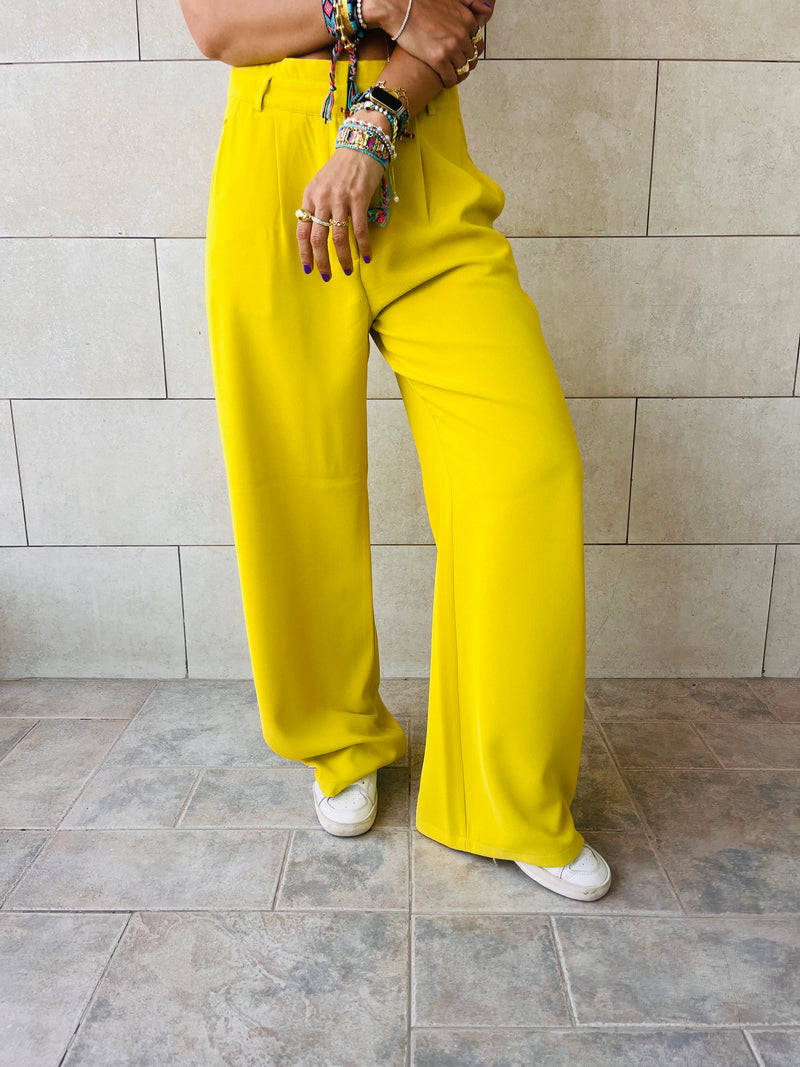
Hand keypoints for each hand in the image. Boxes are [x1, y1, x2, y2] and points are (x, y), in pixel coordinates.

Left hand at [296, 138, 386, 277]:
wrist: (361, 144)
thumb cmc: (342, 166)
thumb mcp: (322, 184)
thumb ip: (318, 205)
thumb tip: (318, 231)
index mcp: (310, 196)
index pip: (302, 230)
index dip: (304, 252)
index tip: (308, 268)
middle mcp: (322, 199)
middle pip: (318, 238)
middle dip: (322, 261)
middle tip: (327, 276)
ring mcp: (340, 199)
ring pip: (338, 238)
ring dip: (343, 258)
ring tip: (348, 270)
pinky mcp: (358, 199)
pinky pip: (359, 230)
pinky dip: (363, 246)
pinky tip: (366, 257)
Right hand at [365, 0, 490, 87]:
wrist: (399, 7)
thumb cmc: (420, 2)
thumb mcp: (450, 0)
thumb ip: (467, 6)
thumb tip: (486, 8)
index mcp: (466, 19)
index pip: (477, 41)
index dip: (470, 49)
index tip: (463, 53)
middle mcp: (462, 34)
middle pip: (471, 56)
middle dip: (465, 62)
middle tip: (457, 66)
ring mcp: (451, 48)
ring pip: (462, 68)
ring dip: (458, 73)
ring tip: (451, 74)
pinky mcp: (438, 60)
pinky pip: (451, 78)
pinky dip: (449, 81)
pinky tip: (444, 81)